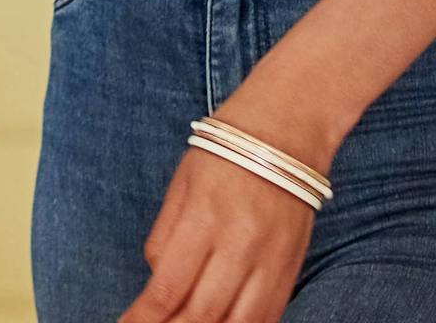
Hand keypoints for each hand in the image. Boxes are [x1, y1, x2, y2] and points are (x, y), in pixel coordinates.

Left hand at [118, 145, 316, 322]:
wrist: (286, 131)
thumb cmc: (223, 155)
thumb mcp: (181, 187)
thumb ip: (164, 239)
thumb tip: (157, 285)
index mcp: (204, 218)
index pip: (169, 287)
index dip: (144, 319)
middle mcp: (240, 244)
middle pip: (203, 313)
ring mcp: (271, 260)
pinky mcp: (291, 268)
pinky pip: (268, 316)